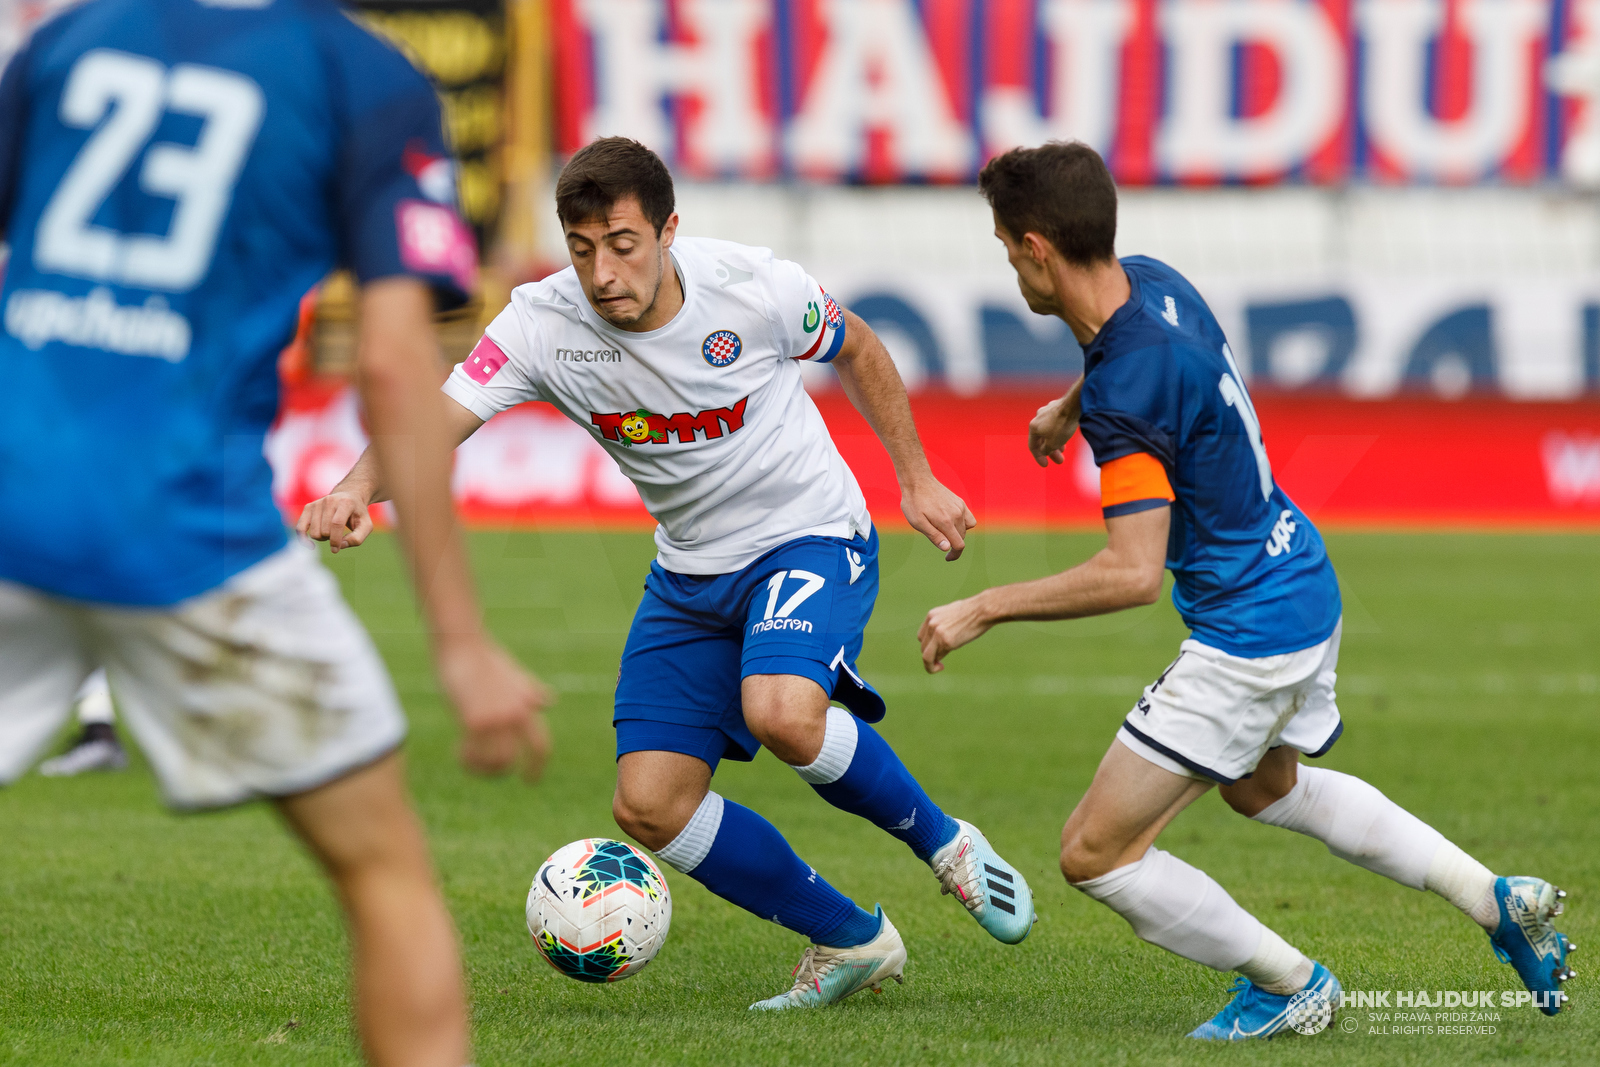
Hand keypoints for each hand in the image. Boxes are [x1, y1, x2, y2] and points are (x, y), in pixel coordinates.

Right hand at [296, 489, 373, 552]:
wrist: (349, 496)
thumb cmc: (358, 514)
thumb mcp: (366, 526)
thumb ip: (357, 538)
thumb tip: (340, 545)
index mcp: (345, 503)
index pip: (337, 523)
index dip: (336, 540)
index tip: (337, 549)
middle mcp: (329, 500)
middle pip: (324, 531)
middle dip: (331, 539)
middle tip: (339, 534)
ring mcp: (317, 503)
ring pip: (314, 532)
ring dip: (322, 538)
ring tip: (331, 532)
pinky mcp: (308, 507)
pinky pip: (300, 528)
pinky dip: (303, 539)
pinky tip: (311, 545)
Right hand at [434, 633, 553, 779]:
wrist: (463, 645)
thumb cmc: (485, 660)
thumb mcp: (515, 676)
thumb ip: (530, 692)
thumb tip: (548, 702)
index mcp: (527, 706)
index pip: (540, 745)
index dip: (537, 767)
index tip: (531, 781)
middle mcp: (516, 714)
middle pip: (512, 760)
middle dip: (499, 772)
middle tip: (486, 773)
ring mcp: (496, 717)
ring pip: (494, 762)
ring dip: (480, 768)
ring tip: (468, 759)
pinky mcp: (473, 719)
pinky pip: (473, 753)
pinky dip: (466, 758)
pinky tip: (458, 750)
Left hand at [901, 476, 976, 560]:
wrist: (918, 480)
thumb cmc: (914, 503)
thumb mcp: (918, 523)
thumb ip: (934, 536)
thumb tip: (948, 548)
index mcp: (946, 522)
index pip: (959, 545)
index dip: (955, 554)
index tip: (948, 558)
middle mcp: (957, 514)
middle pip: (961, 537)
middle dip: (952, 543)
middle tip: (938, 540)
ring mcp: (960, 507)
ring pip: (965, 528)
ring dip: (957, 533)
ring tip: (941, 528)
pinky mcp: (960, 502)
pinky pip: (968, 518)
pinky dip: (962, 523)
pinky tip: (951, 521)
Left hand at [917, 594, 993, 673]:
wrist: (982, 610)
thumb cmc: (973, 611)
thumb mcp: (952, 614)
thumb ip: (944, 624)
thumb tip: (944, 636)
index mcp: (932, 615)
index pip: (922, 636)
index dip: (928, 646)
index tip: (936, 651)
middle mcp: (931, 623)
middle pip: (923, 646)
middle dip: (930, 655)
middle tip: (938, 662)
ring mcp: (937, 633)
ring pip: (926, 655)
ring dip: (929, 664)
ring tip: (937, 668)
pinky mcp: (946, 641)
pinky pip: (937, 657)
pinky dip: (936, 664)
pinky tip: (942, 666)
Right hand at [1028, 394, 1079, 467]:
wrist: (1074, 404)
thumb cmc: (1062, 425)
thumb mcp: (1052, 444)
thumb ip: (1046, 450)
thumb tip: (1044, 450)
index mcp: (1033, 427)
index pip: (1033, 446)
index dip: (1038, 457)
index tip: (1046, 465)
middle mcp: (1038, 417)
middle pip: (1042, 438)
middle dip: (1051, 451)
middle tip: (1060, 460)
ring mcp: (1047, 410)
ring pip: (1049, 430)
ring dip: (1056, 441)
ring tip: (1064, 448)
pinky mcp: (1057, 406)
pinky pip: (1056, 422)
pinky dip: (1059, 431)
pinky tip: (1066, 433)